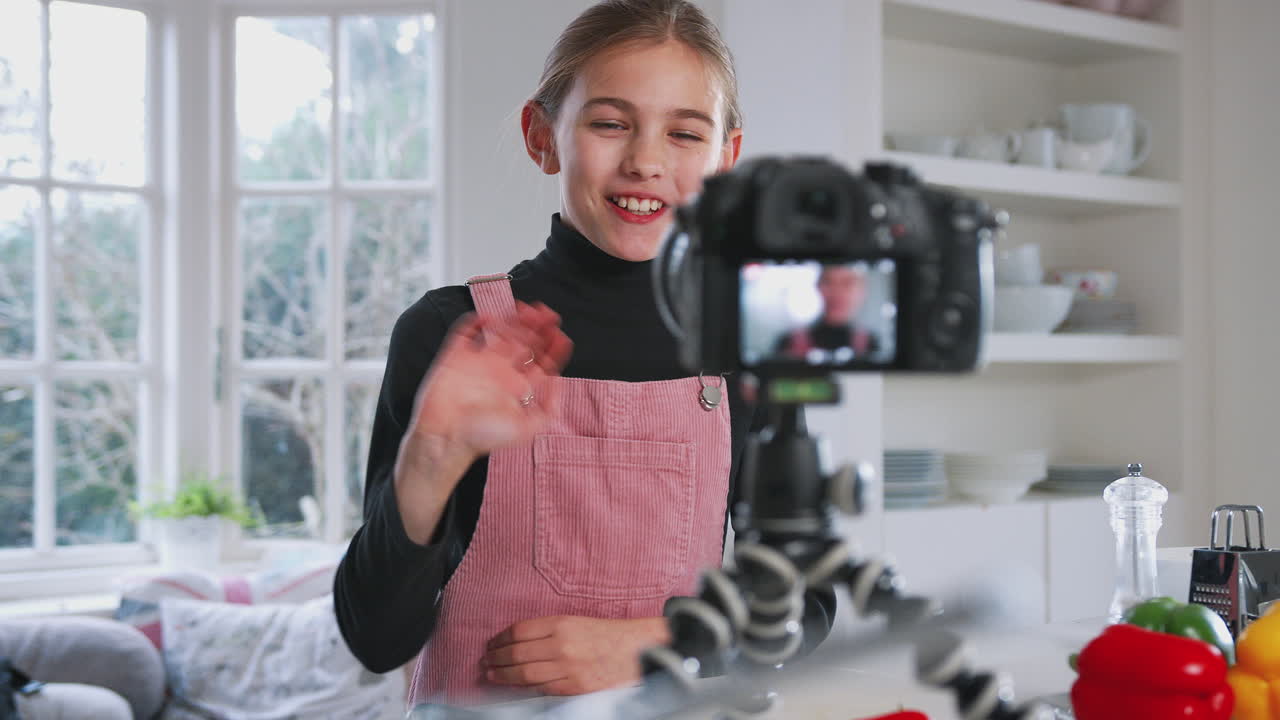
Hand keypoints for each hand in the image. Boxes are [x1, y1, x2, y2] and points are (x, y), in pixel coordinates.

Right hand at [405, 301, 572, 464]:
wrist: (444, 439)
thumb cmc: (482, 438)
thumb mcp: (527, 430)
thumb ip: (549, 407)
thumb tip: (558, 380)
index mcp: (517, 386)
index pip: (540, 359)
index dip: (552, 345)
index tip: (560, 334)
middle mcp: (500, 372)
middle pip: (525, 341)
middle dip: (538, 327)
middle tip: (546, 314)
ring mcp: (479, 362)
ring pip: (501, 332)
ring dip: (514, 319)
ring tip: (526, 310)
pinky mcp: (456, 356)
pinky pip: (467, 330)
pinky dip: (476, 320)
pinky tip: (490, 317)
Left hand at [483, 615, 671, 695]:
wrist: (638, 650)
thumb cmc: (608, 635)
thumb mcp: (577, 622)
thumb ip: (549, 630)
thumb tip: (517, 641)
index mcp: (562, 623)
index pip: (519, 631)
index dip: (500, 639)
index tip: (492, 644)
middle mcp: (562, 644)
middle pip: (517, 652)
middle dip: (496, 658)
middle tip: (486, 661)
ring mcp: (567, 667)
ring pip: (524, 673)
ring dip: (503, 675)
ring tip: (492, 674)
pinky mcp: (574, 687)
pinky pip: (541, 688)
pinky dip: (524, 687)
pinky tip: (514, 685)